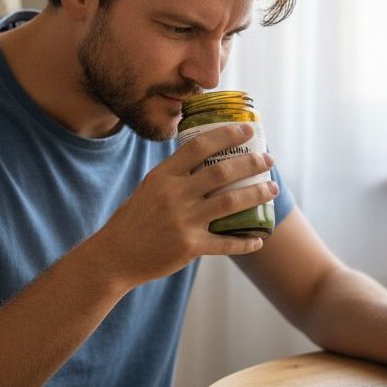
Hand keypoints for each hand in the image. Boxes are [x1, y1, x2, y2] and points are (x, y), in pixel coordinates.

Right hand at [92, 124, 278, 286]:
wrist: (114, 256)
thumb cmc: (133, 220)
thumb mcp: (149, 188)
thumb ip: (175, 176)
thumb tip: (207, 160)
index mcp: (163, 175)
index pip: (199, 146)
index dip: (227, 135)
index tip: (247, 130)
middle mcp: (174, 195)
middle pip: (222, 172)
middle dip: (251, 163)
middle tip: (268, 159)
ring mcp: (183, 221)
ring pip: (230, 202)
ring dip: (256, 194)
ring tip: (272, 189)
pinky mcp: (189, 247)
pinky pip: (226, 243)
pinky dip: (246, 241)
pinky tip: (259, 238)